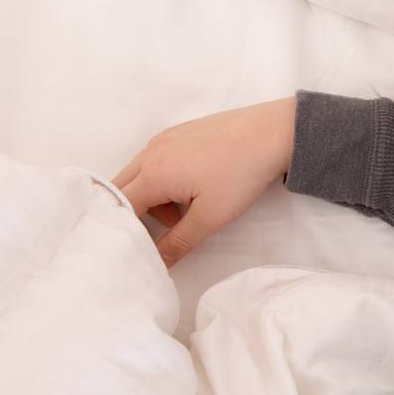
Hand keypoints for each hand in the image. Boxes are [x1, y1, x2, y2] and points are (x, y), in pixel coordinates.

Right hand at [112, 97, 296, 265]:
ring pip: (140, 173)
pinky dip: (165, 177)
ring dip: (154, 196)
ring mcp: (164, 138)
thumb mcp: (210, 217)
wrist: (273, 133)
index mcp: (151, 174)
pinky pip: (156, 158)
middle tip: (168, 226)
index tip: (140, 243)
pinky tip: (195, 185)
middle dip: (137, 212)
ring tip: (188, 208)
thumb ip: (178, 242)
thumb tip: (157, 262)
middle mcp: (150, 152)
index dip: (126, 228)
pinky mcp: (179, 132)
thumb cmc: (242, 175)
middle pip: (123, 188)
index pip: (119, 206)